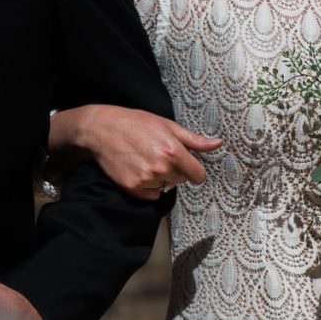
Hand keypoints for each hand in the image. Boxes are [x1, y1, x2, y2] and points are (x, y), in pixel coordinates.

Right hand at [57, 106, 221, 198]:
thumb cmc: (136, 123)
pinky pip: (152, 195)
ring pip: (166, 187)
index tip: (188, 165)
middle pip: (182, 180)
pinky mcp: (133, 188)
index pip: (198, 175)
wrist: (102, 130)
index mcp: (173, 151)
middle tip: (159, 154)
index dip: (195, 171)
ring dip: (161, 178)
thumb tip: (218, 143)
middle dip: (175, 170)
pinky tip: (139, 170)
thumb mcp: (168, 126)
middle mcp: (161, 167)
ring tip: (146, 159)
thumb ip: (194, 139)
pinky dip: (148, 187)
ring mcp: (146, 179)